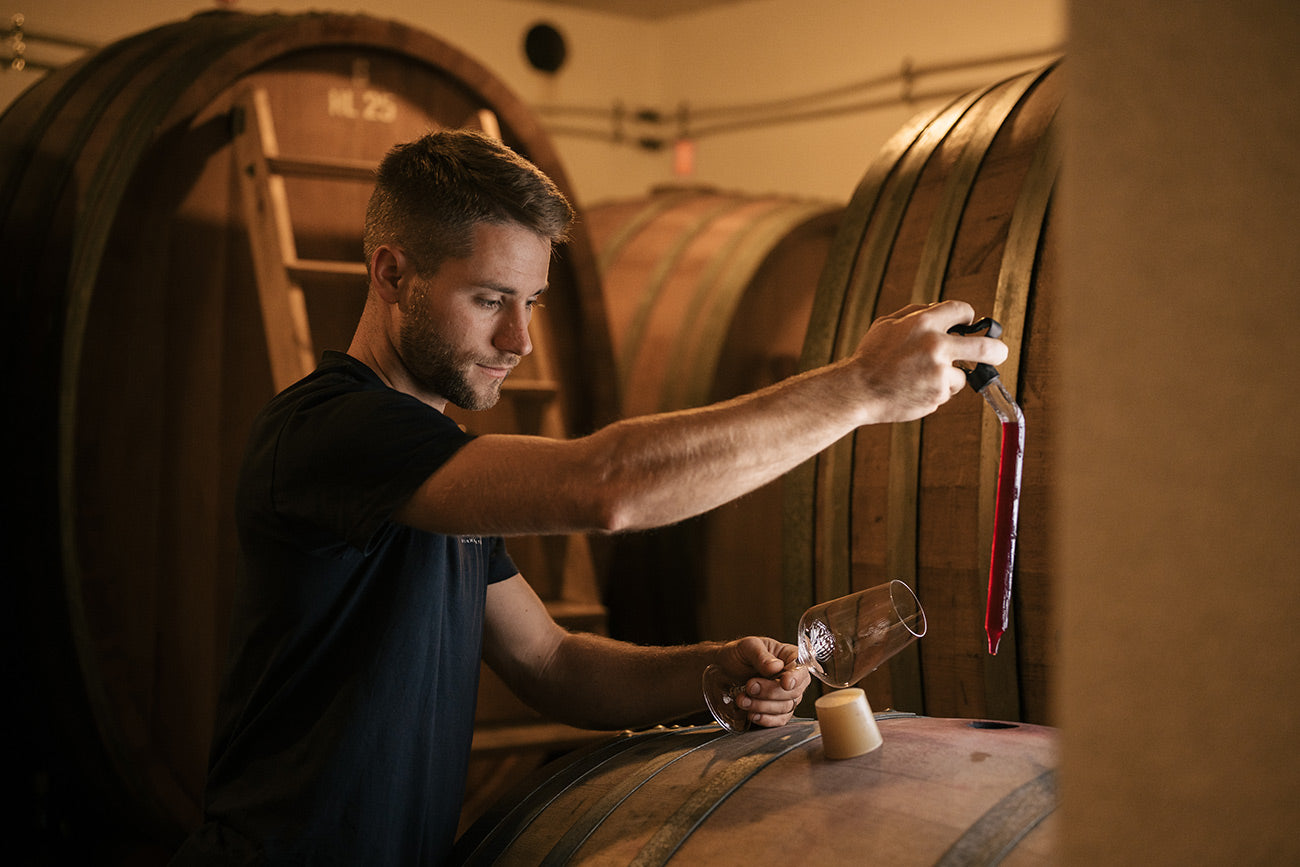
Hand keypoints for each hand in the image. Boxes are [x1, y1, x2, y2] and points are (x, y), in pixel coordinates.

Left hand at [711, 636, 810, 727]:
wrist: (722, 671)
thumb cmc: (737, 655)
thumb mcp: (747, 647)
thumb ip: (761, 655)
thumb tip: (776, 666)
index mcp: (789, 657)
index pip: (802, 669)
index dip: (796, 677)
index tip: (785, 683)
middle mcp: (791, 677)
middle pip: (794, 691)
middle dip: (770, 692)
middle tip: (750, 686)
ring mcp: (785, 696)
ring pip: (786, 708)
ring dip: (763, 706)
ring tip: (742, 699)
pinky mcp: (776, 712)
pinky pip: (779, 721)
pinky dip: (766, 720)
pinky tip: (753, 714)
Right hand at [850, 300, 1008, 423]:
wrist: (858, 390)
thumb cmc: (870, 357)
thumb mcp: (886, 324)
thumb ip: (915, 313)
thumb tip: (938, 308)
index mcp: (923, 322)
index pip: (962, 310)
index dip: (967, 316)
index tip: (968, 323)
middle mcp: (936, 345)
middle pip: (985, 347)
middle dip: (997, 350)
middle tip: (999, 353)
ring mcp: (939, 372)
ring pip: (961, 375)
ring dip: (948, 377)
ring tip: (920, 379)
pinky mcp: (938, 394)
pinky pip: (946, 392)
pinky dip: (935, 392)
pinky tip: (914, 389)